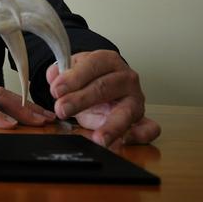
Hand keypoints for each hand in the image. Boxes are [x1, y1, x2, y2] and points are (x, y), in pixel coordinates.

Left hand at [46, 50, 160, 146]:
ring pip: (128, 111)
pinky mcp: (142, 118)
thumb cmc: (86, 78)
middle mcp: (126, 77)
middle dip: (81, 100)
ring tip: (98, 139)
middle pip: (104, 87)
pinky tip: (124, 141)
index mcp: (107, 60)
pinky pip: (149, 128)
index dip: (73, 78)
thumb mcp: (71, 70)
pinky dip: (140, 135)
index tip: (56, 90)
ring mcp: (136, 98)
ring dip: (112, 126)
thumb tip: (53, 78)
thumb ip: (59, 72)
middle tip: (61, 109)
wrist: (102, 87)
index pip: (92, 65)